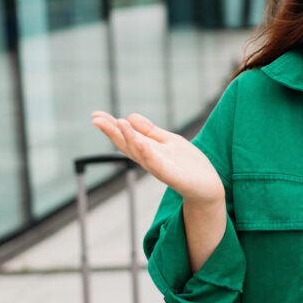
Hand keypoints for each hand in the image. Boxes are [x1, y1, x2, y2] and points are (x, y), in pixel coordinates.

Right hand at [91, 111, 223, 203]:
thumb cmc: (187, 164)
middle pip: (127, 144)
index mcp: (148, 150)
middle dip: (112, 132)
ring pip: (141, 152)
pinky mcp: (173, 176)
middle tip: (95, 119)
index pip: (126, 137)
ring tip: (119, 122)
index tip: (95, 115)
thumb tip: (130, 116)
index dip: (111, 126)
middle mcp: (150, 160)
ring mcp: (160, 168)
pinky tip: (141, 143)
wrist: (207, 187)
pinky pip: (158, 165)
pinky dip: (149, 154)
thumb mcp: (168, 141)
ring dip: (129, 138)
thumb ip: (150, 131)